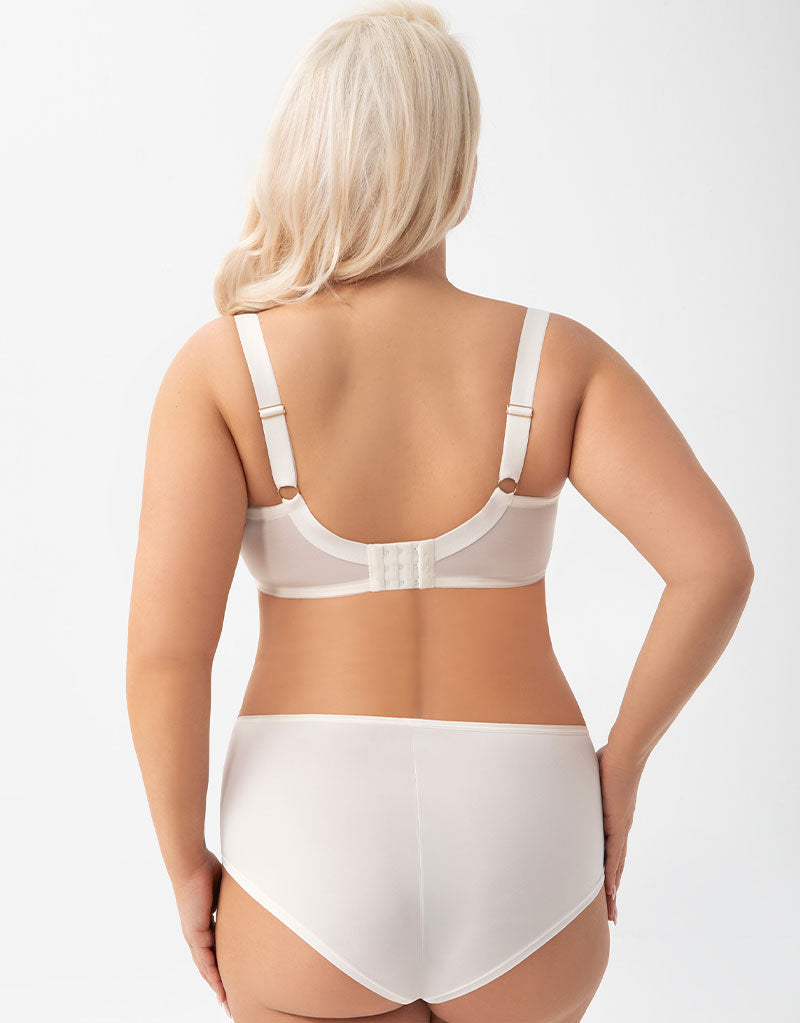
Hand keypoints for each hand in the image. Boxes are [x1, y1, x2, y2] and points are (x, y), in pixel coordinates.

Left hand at [171, 849, 230, 1016]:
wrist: (191, 863)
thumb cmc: (207, 869)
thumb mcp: (227, 890)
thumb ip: (237, 898)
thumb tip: (255, 893)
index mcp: (204, 923)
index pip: (214, 952)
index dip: (221, 968)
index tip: (231, 981)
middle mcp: (197, 933)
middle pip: (208, 966)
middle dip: (219, 985)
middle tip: (229, 1002)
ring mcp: (194, 935)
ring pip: (206, 967)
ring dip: (216, 986)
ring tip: (226, 1002)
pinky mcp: (194, 933)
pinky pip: (205, 959)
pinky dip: (212, 975)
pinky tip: (219, 988)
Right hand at [595, 744, 641, 924]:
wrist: (624, 753)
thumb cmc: (607, 759)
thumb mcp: (587, 781)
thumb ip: (577, 790)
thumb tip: (559, 784)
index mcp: (612, 821)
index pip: (609, 855)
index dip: (608, 876)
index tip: (606, 894)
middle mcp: (619, 830)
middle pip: (615, 869)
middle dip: (612, 894)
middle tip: (611, 917)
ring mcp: (620, 829)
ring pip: (616, 868)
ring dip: (613, 892)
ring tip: (612, 914)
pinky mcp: (618, 825)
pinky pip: (613, 856)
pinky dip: (611, 875)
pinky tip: (610, 892)